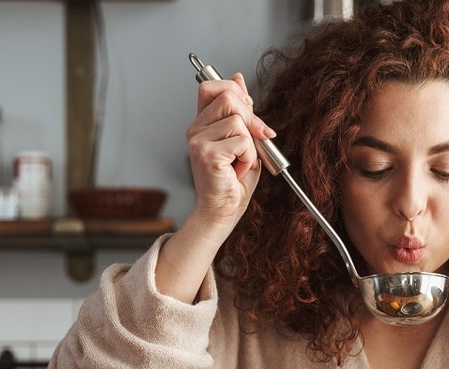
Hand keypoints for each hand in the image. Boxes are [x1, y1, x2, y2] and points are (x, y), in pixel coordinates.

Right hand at [155, 73, 276, 303]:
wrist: (223, 211)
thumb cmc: (232, 180)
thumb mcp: (243, 138)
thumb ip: (240, 110)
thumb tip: (239, 78)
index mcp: (201, 123)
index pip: (211, 86)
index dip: (235, 92)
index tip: (248, 112)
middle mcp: (195, 129)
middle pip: (229, 97)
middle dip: (250, 118)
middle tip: (252, 142)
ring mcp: (198, 141)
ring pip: (238, 120)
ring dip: (250, 144)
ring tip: (240, 162)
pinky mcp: (207, 154)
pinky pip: (242, 141)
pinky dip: (248, 157)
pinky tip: (237, 170)